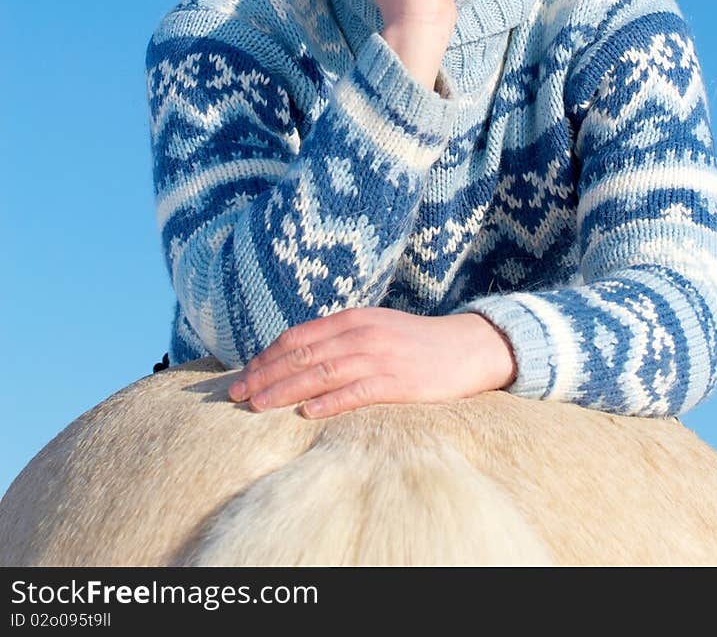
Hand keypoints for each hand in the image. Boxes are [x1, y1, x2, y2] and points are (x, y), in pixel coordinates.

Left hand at [227, 307, 516, 416]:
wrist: (466, 347)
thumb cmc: (415, 343)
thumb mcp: (375, 329)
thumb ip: (340, 339)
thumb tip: (298, 358)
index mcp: (353, 319)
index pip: (297, 337)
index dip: (266, 357)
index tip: (242, 376)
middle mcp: (361, 334)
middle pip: (301, 355)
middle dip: (264, 375)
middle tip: (235, 395)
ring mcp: (379, 357)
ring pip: (320, 373)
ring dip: (285, 390)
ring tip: (257, 406)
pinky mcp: (397, 381)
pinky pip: (355, 392)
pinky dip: (328, 402)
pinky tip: (306, 414)